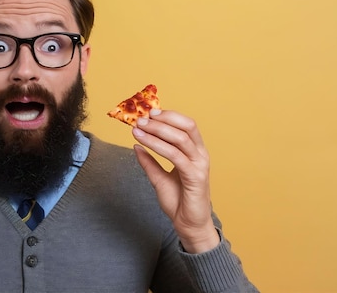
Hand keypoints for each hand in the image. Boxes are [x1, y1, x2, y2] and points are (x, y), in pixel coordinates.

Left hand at [132, 109, 219, 252]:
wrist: (188, 225)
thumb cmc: (178, 201)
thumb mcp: (158, 178)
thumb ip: (149, 162)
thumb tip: (136, 145)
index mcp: (195, 152)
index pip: (185, 125)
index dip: (168, 116)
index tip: (148, 112)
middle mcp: (200, 155)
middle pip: (186, 126)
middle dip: (163, 119)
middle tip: (141, 118)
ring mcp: (199, 165)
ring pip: (180, 138)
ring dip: (157, 130)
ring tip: (139, 128)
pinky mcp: (195, 177)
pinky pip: (175, 156)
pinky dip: (157, 146)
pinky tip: (143, 143)